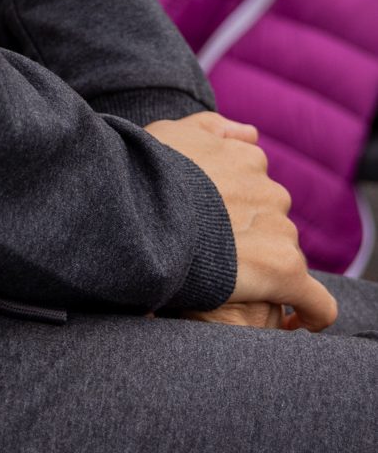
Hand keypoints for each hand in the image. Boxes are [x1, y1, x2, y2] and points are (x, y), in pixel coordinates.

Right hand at [145, 111, 338, 332]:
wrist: (138, 212)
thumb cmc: (143, 174)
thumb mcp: (172, 133)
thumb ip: (212, 128)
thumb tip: (251, 133)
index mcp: (246, 159)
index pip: (256, 188)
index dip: (234, 209)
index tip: (213, 225)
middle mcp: (269, 191)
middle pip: (270, 222)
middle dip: (247, 238)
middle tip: (208, 255)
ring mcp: (278, 229)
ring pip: (283, 257)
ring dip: (261, 270)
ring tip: (223, 287)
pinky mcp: (283, 269)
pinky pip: (314, 301)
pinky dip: (310, 313)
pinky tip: (296, 324)